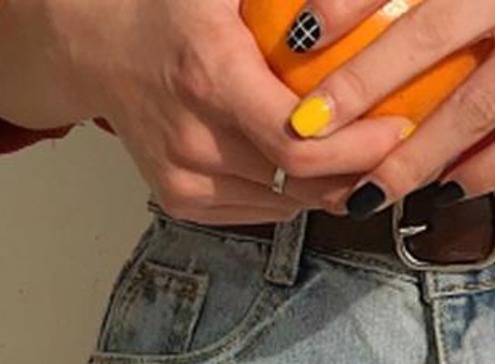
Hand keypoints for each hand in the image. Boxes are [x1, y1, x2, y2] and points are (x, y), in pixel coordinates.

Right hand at [8, 0, 416, 221]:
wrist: (96, 45)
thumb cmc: (172, 7)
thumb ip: (295, 0)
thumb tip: (356, 1)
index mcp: (210, 77)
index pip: (298, 144)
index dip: (357, 148)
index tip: (399, 128)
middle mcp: (194, 138)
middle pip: (299, 183)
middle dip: (358, 171)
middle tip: (397, 148)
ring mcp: (185, 178)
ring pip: (286, 203)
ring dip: (331, 186)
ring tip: (362, 156)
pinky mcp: (181, 201)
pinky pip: (261, 211)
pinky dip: (294, 194)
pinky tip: (311, 168)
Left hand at [279, 0, 494, 215]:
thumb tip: (402, 10)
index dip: (349, 2)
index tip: (296, 37)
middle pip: (428, 36)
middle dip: (361, 86)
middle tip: (307, 129)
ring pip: (476, 103)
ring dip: (418, 153)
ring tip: (372, 189)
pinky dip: (489, 167)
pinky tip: (453, 190)